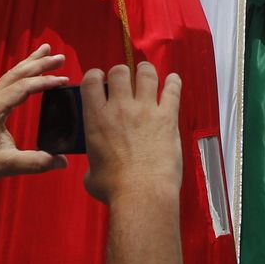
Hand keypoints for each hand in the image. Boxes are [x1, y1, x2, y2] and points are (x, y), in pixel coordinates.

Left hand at [0, 47, 70, 186]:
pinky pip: (8, 82)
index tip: (64, 80)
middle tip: (60, 57)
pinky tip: (28, 71)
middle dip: (40, 63)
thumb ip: (37, 162)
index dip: (45, 81)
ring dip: (30, 63)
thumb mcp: (8, 164)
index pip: (24, 86)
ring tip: (46, 51)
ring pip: (12, 74)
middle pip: (18, 73)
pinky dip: (21, 72)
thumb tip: (63, 161)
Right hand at [82, 62, 182, 206]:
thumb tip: (95, 169)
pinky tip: (174, 79)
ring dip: (145, 70)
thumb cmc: (113, 188)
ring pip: (146, 75)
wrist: (142, 193)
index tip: (98, 79)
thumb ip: (93, 163)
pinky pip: (172, 92)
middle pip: (119, 72)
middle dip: (120, 72)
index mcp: (96, 118)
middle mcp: (120, 108)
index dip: (95, 75)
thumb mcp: (90, 174)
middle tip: (123, 79)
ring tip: (145, 70)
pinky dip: (174, 83)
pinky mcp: (167, 118)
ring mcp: (145, 110)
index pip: (91, 81)